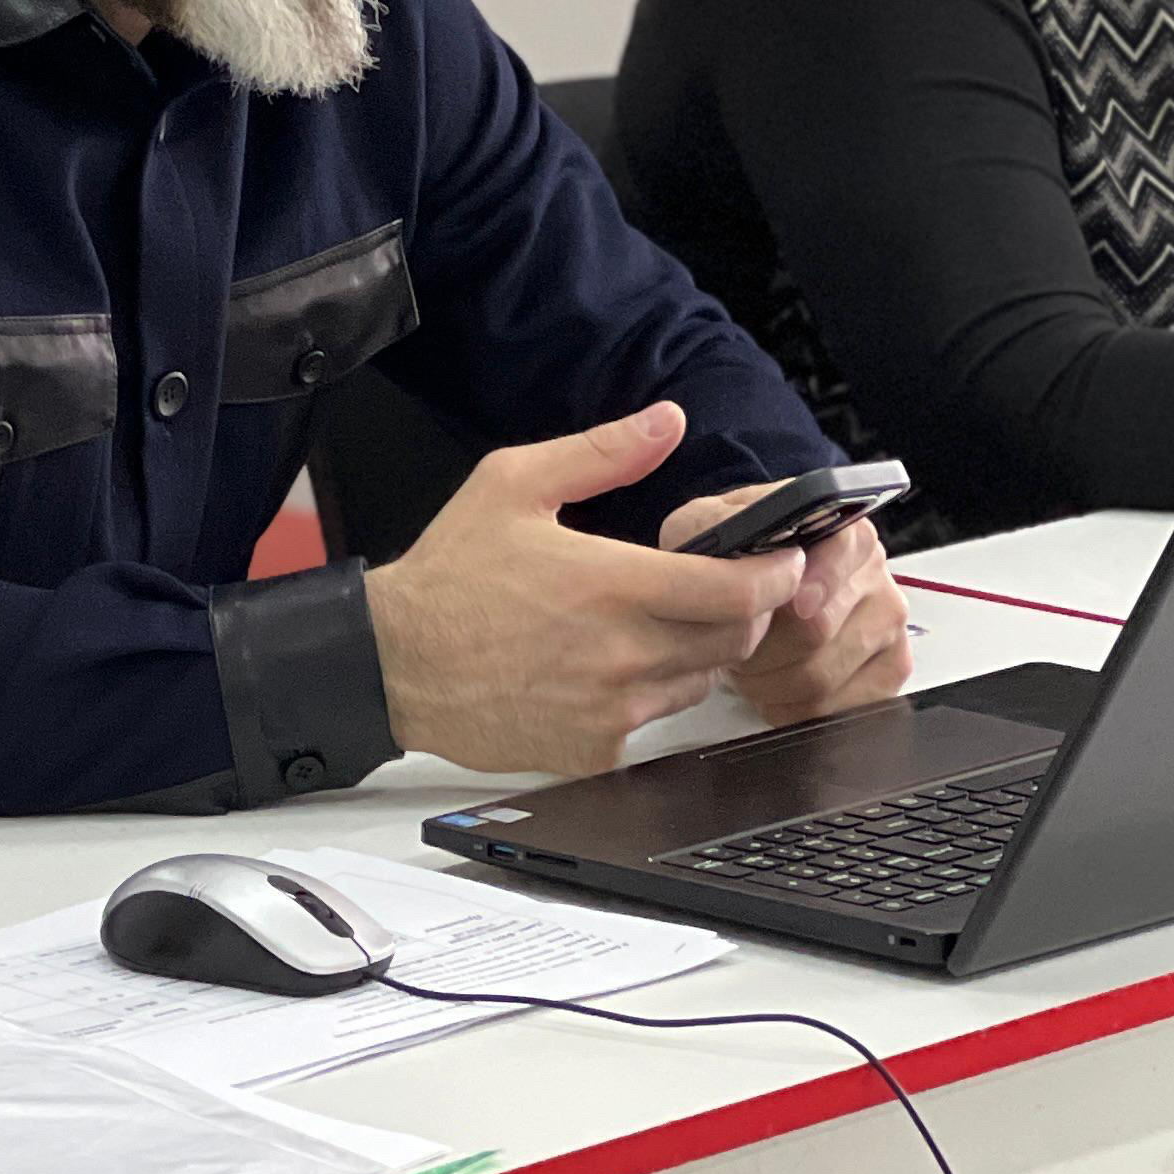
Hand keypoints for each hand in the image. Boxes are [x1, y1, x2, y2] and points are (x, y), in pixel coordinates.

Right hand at [363, 404, 807, 776]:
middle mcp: (621, 652)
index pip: (736, 589)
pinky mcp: (592, 751)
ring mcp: (609, 709)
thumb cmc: (450, 575)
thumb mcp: (513, 485)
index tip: (780, 561)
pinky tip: (609, 670)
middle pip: (733, 640)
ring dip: (696, 654)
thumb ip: (602, 452)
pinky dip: (649, 696)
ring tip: (654, 626)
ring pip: (699, 683)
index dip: (774, 574)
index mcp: (612, 584)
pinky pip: (653, 723)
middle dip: (741, 611)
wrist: (393, 662)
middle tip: (718, 589)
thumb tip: (668, 421)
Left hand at [657, 494, 915, 724]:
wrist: (748, 599)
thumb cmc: (732, 564)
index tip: (778, 606)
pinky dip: (794, 709)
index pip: (838, 554)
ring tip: (750, 668)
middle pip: (817, 629)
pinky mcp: (890, 671)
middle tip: (734, 648)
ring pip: (822, 676)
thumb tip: (741, 552)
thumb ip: (716, 526)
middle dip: (760, 648)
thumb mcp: (712, 527)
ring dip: (769, 683)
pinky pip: (838, 709)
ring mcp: (888, 625)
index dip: (805, 585)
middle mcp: (875, 574)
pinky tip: (777, 691)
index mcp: (842, 531)